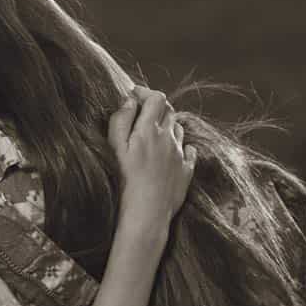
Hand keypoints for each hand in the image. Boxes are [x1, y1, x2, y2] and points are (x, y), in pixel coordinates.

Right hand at [109, 87, 195, 230]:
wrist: (147, 212)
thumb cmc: (126, 180)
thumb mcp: (115, 147)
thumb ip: (121, 120)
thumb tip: (129, 101)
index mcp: (150, 129)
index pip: (156, 98)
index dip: (145, 93)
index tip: (134, 96)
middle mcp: (169, 138)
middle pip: (169, 111)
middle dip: (156, 107)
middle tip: (142, 113)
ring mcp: (180, 154)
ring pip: (179, 129)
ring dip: (168, 126)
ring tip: (155, 133)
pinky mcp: (186, 170)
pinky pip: (189, 151)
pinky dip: (182, 146)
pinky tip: (174, 152)